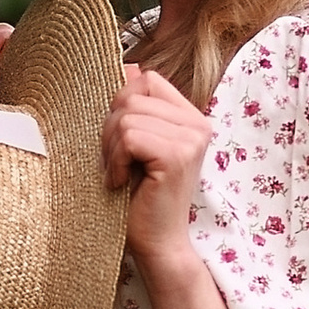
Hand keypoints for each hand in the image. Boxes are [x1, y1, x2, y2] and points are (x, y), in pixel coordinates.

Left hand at [103, 65, 214, 273]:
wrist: (157, 244)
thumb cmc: (140, 198)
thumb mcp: (134, 144)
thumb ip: (134, 107)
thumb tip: (128, 65)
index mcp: (191, 118)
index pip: (147, 80)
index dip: (122, 104)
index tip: (122, 142)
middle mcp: (198, 124)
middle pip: (131, 96)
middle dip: (110, 130)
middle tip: (117, 164)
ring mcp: (191, 139)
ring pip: (126, 117)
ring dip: (111, 149)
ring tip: (120, 175)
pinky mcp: (177, 156)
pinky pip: (129, 137)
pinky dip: (115, 161)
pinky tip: (121, 182)